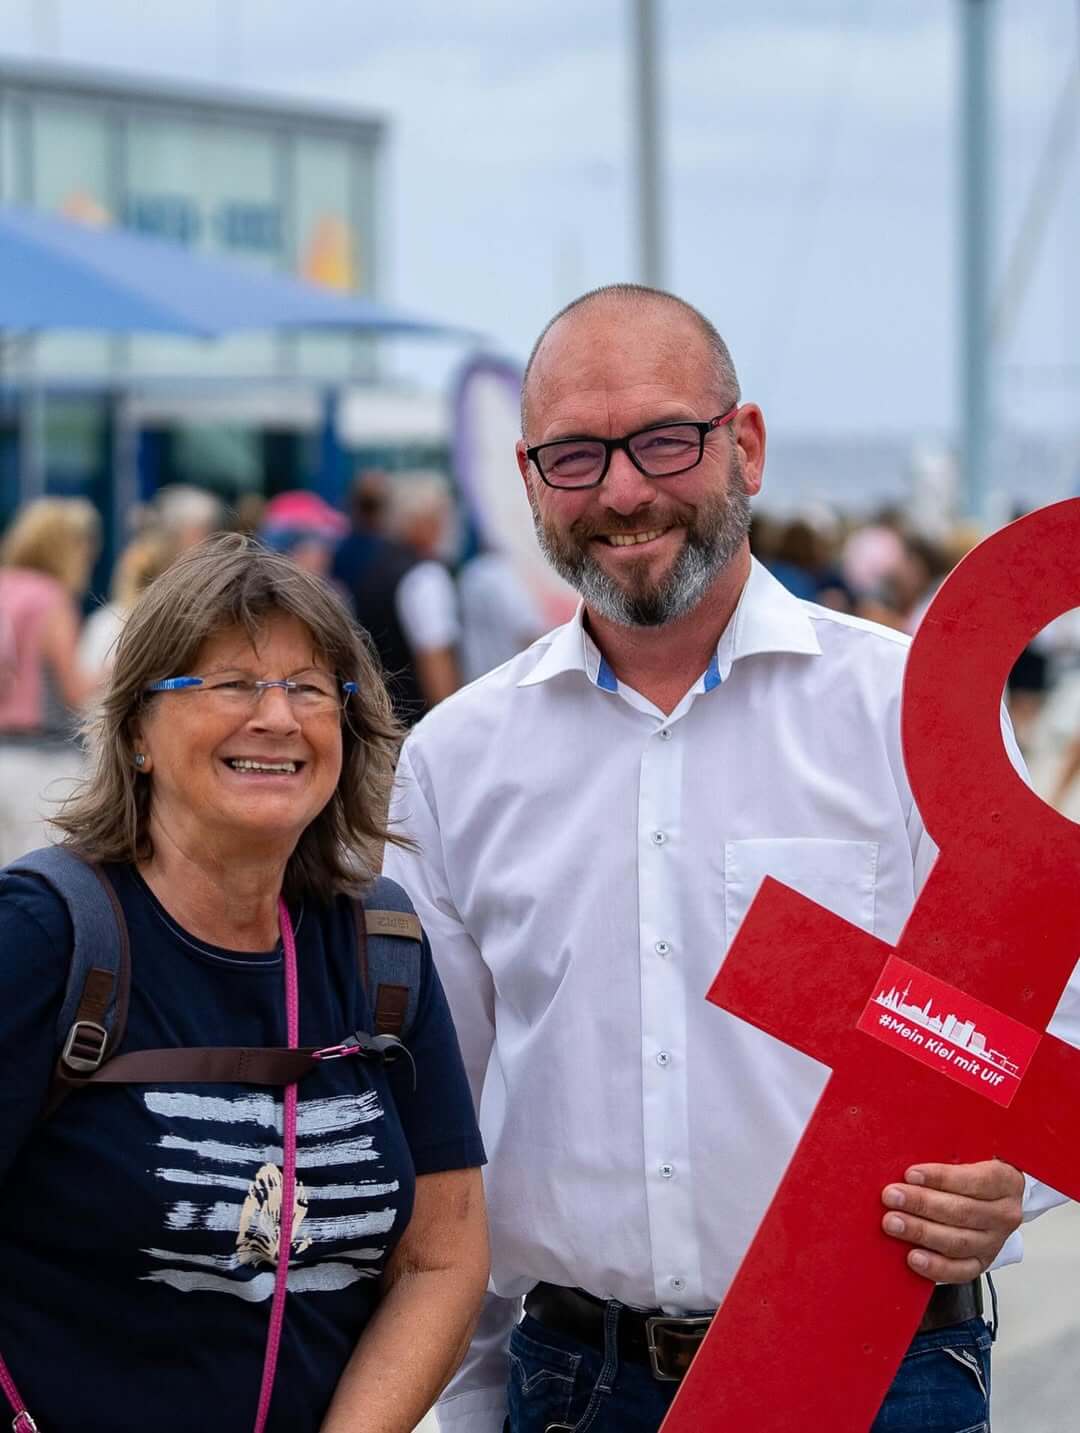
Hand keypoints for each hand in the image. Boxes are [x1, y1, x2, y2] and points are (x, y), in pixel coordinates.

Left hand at [880, 1159, 1023, 1282]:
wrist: (996, 1198)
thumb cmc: (974, 1173)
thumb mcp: (969, 1154)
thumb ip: (947, 1154)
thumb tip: (907, 1155)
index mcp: (1005, 1182)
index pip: (974, 1181)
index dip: (941, 1178)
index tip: (910, 1174)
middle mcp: (1004, 1214)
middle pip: (962, 1212)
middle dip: (922, 1204)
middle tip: (891, 1197)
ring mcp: (994, 1242)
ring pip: (958, 1242)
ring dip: (921, 1232)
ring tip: (893, 1223)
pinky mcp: (982, 1262)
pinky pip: (960, 1270)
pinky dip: (936, 1266)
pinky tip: (914, 1257)